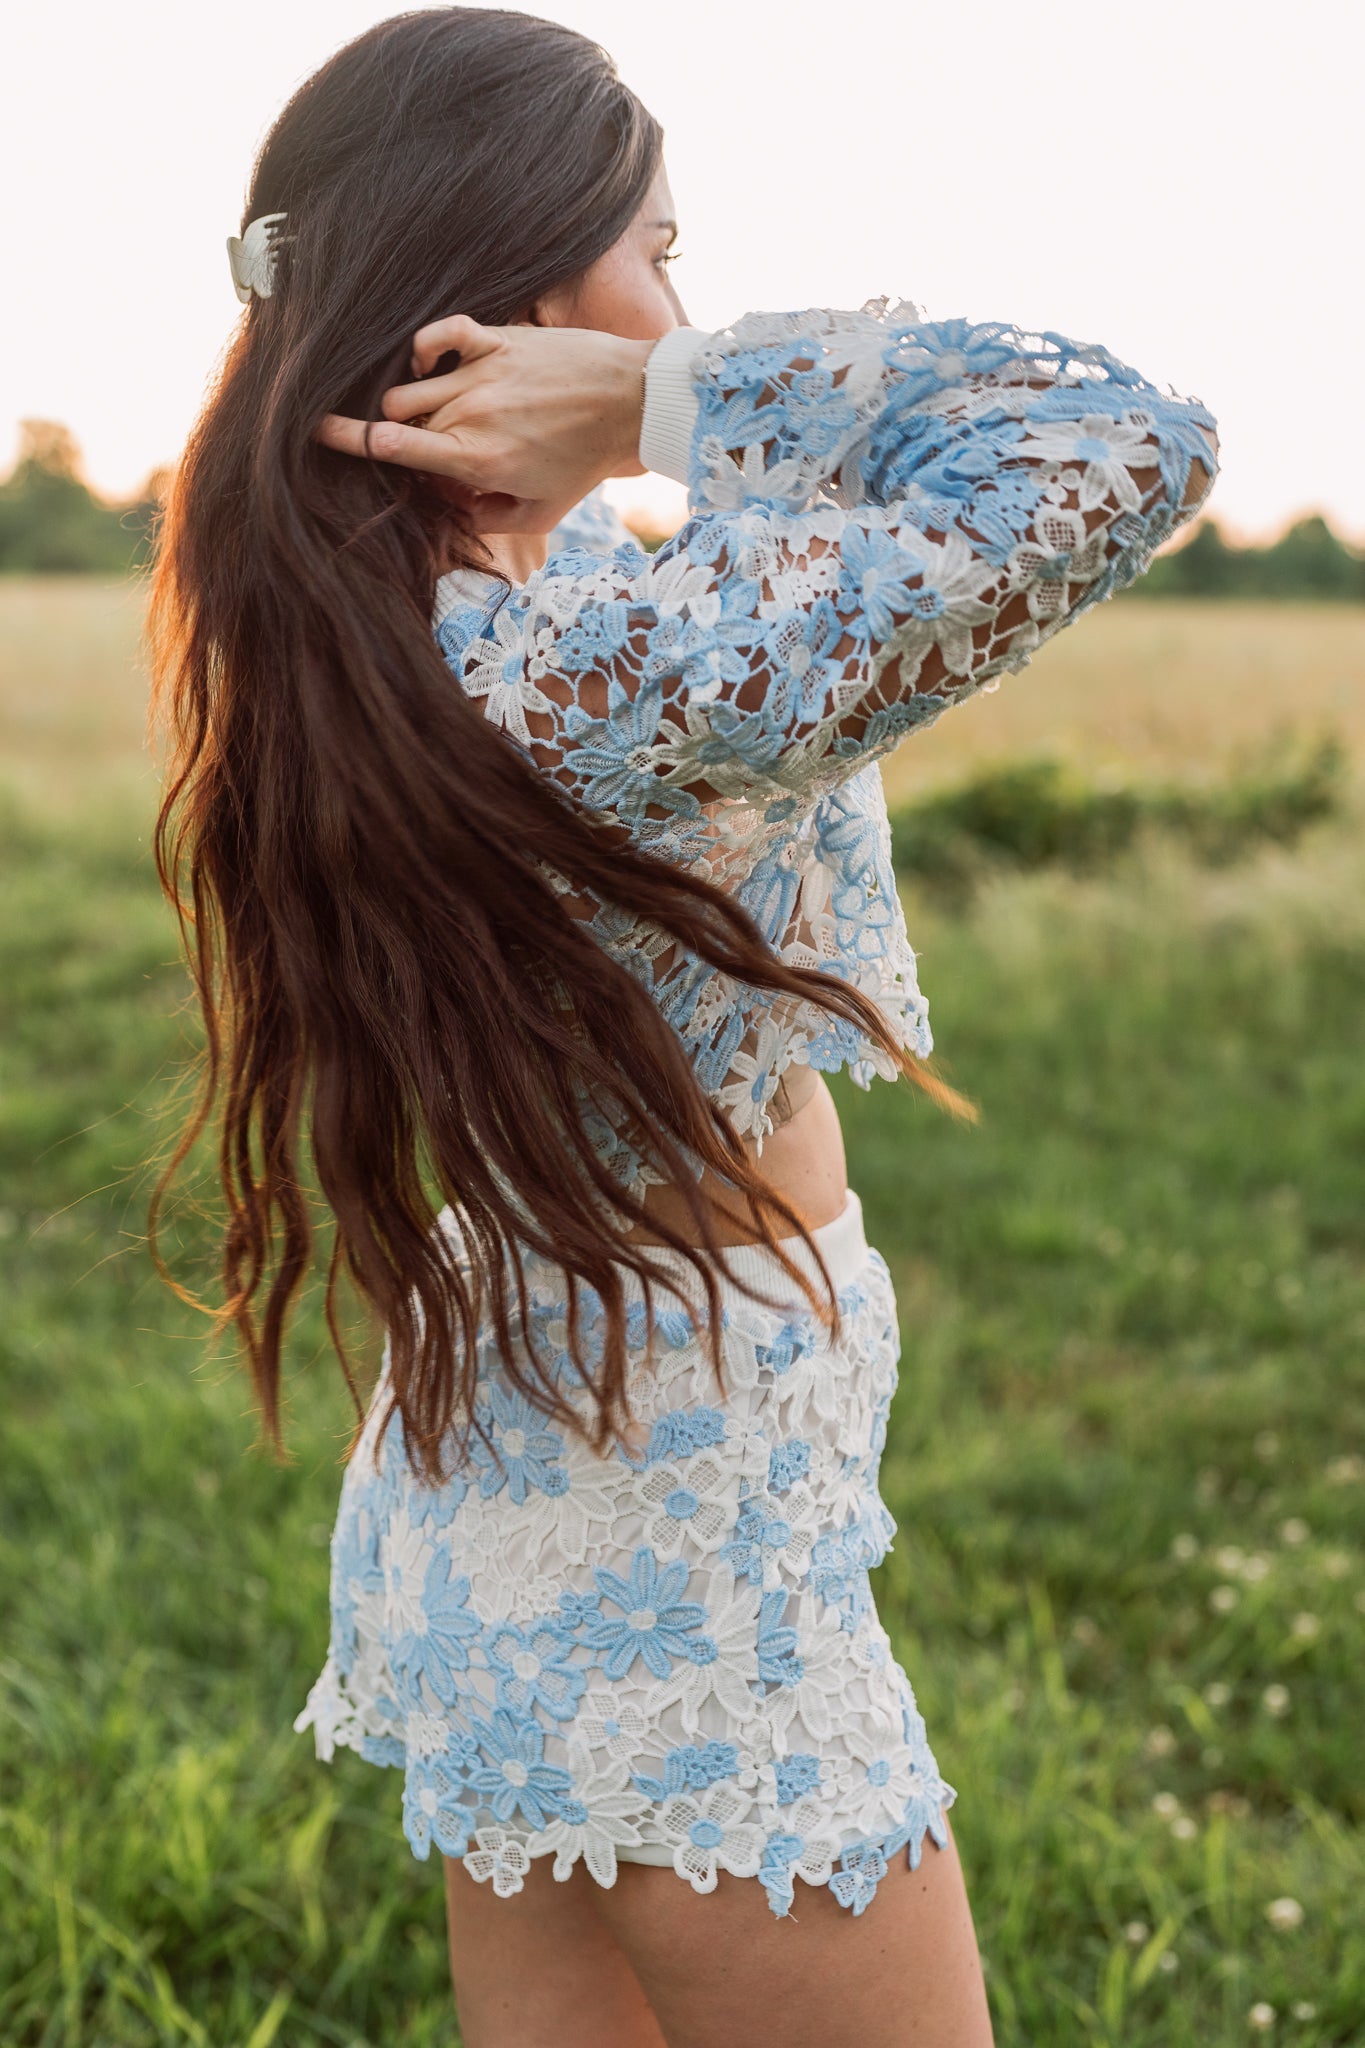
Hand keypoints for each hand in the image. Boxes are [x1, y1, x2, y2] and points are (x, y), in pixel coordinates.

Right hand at [315, 315, 654, 532]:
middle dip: (404, 439)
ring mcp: (481, 371)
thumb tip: (450, 506)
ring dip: (413, 401)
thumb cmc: (587, 461)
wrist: (631, 403)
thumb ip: (488, 518)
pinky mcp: (498, 338)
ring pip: (411, 384)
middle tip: (436, 451)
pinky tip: (432, 360)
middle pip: (399, 420)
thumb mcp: (542, 512)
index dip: (345, 441)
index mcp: (474, 460)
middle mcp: (469, 413)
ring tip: (439, 413)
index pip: (390, 447)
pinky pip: (441, 333)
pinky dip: (426, 345)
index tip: (315, 433)